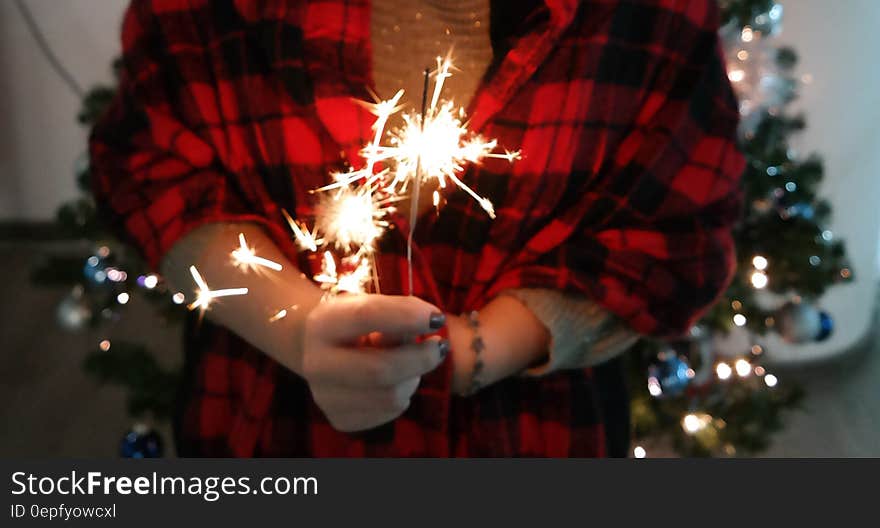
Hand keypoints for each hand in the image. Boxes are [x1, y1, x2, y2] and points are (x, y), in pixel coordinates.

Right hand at [301, 294, 447, 431]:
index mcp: (323, 324)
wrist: (322, 350)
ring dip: (413, 378)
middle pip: (380, 370)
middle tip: (439, 347)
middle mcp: (316, 364)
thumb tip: (431, 323)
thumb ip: (399, 312)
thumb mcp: (372, 305)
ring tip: (410, 363)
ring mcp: (324, 397)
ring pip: (390, 397)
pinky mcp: (339, 420)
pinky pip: (389, 413)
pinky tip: (395, 382)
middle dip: (420, 359)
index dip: (407, 316)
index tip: (437, 318)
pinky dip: (403, 396)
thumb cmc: (356, 323)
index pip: (367, 316)